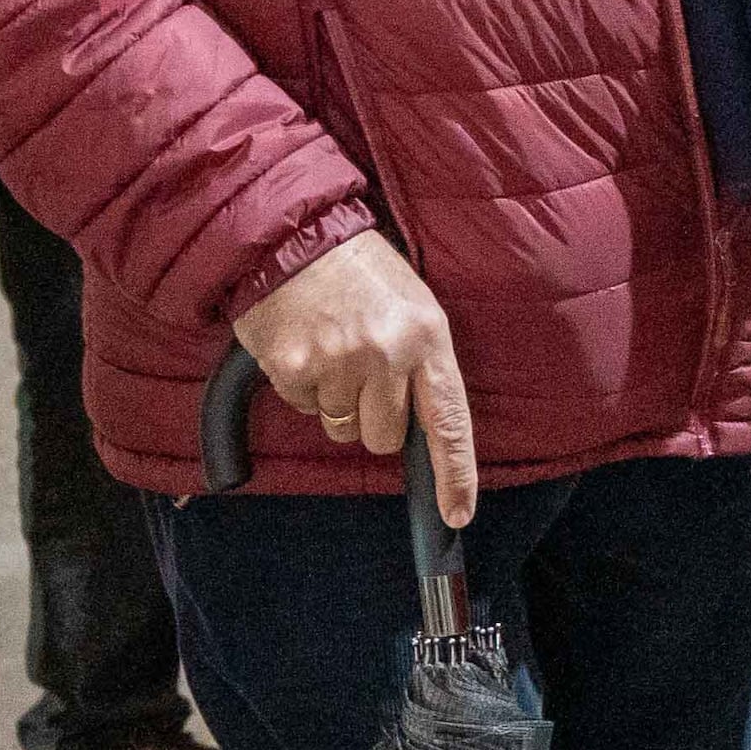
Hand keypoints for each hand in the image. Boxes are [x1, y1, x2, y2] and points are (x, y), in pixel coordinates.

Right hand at [236, 227, 475, 526]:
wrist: (293, 235)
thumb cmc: (359, 270)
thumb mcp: (412, 304)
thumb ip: (420, 362)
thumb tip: (419, 424)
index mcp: (428, 336)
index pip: (449, 420)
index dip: (455, 473)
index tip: (457, 513)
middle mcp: (388, 355)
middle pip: (385, 437)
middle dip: (372, 418)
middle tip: (361, 370)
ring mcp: (340, 364)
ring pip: (341, 428)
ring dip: (336, 403)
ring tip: (332, 350)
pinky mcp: (295, 370)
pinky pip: (304, 408)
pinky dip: (303, 387)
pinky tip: (304, 346)